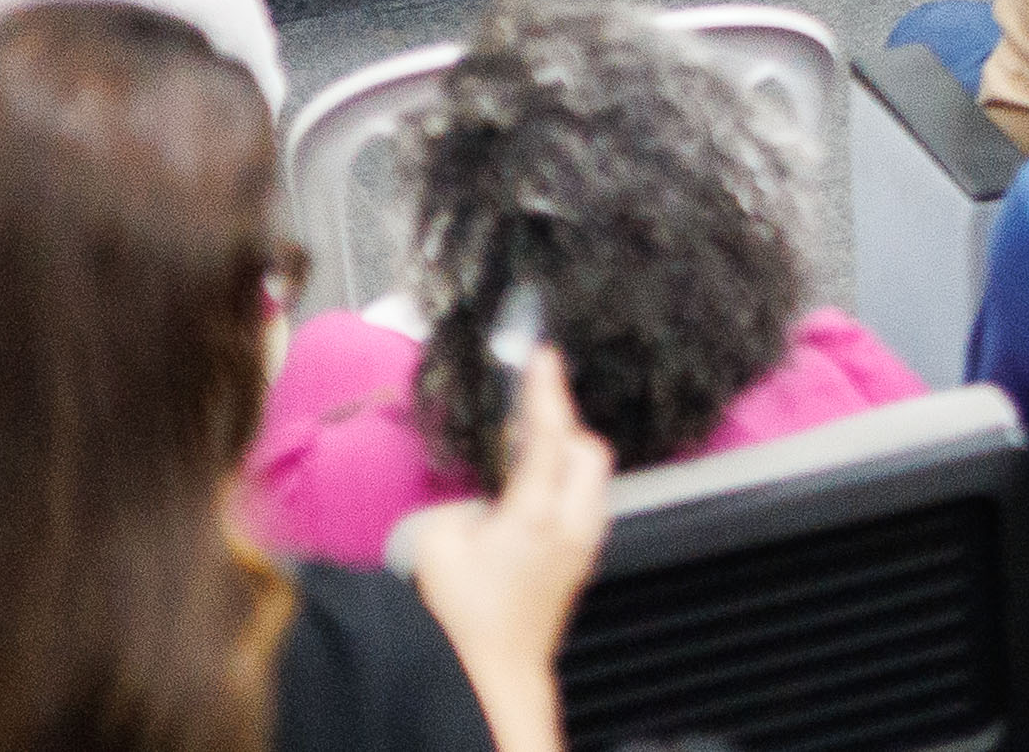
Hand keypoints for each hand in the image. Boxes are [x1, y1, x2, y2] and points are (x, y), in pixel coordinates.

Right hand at [398, 345, 614, 687]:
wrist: (493, 677)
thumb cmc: (461, 616)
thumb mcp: (439, 543)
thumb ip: (461, 500)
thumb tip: (481, 491)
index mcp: (539, 512)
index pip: (550, 433)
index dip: (546, 389)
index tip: (544, 352)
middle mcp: (575, 523)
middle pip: (588, 449)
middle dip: (561, 425)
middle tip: (524, 415)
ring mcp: (585, 544)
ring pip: (590, 477)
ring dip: (563, 456)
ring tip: (521, 454)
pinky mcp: (581, 561)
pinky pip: (583, 502)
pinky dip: (563, 484)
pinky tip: (529, 493)